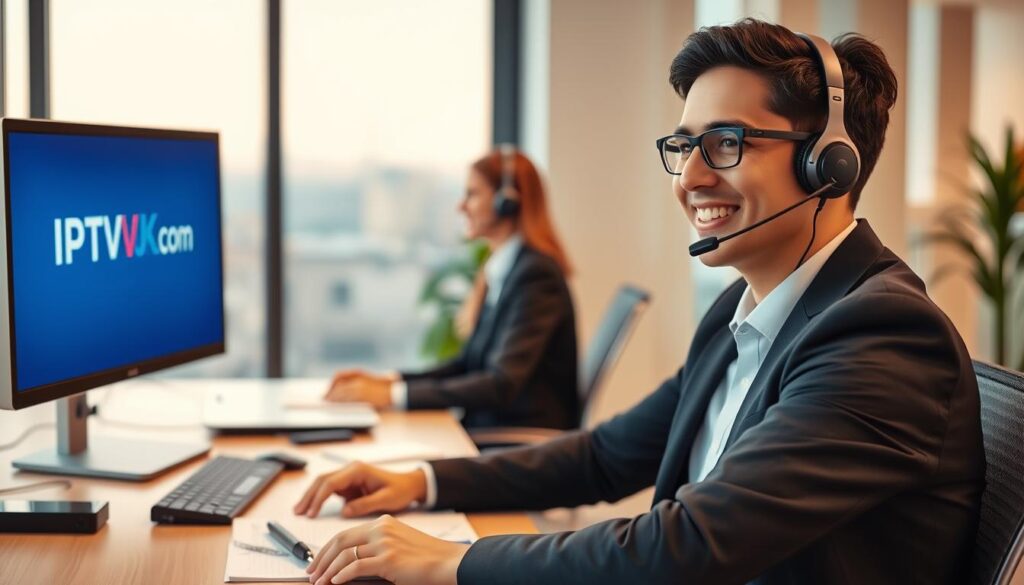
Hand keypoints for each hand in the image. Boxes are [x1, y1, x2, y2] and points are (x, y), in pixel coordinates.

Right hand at [293, 462, 426, 517]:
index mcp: (358, 470)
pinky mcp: (348, 485)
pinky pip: (329, 490)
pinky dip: (319, 499)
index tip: (312, 512)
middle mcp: (350, 470)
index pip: (331, 483)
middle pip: (322, 481)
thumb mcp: (386, 500)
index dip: (319, 498)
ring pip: (323, 484)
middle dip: (309, 496)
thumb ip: (365, 505)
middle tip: (298, 512)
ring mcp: (348, 477)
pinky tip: (311, 508)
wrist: (409, 485)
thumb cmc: (400, 490)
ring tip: (300, 511)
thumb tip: (345, 511)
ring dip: (311, 496)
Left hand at [306, 514, 468, 584]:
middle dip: (321, 558)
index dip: (327, 549)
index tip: (317, 561)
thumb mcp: (398, 545)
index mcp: (383, 523)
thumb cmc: (427, 558)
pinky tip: (335, 582)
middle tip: (311, 573)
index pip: (346, 533)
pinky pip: (356, 566)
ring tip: (320, 582)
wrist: (448, 562)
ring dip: (328, 570)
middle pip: (340, 541)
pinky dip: (342, 575)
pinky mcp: (388, 558)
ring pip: (345, 555)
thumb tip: (350, 563)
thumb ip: (377, 547)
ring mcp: (385, 542)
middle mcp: (382, 528)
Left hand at [324, 369, 396, 408]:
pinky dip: (340, 403)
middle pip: (338, 385)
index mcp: (358, 372)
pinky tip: (337, 406)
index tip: (327, 389)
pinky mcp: (362, 397)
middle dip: (330, 392)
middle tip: (324, 399)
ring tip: (329, 404)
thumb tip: (341, 387)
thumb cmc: (383, 386)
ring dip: (333, 398)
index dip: (331, 383)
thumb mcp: (369, 378)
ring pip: (340, 393)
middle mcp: (357, 378)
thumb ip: (357, 381)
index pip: (339, 376)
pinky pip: (347, 400)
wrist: (395, 392)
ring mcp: (359, 388)